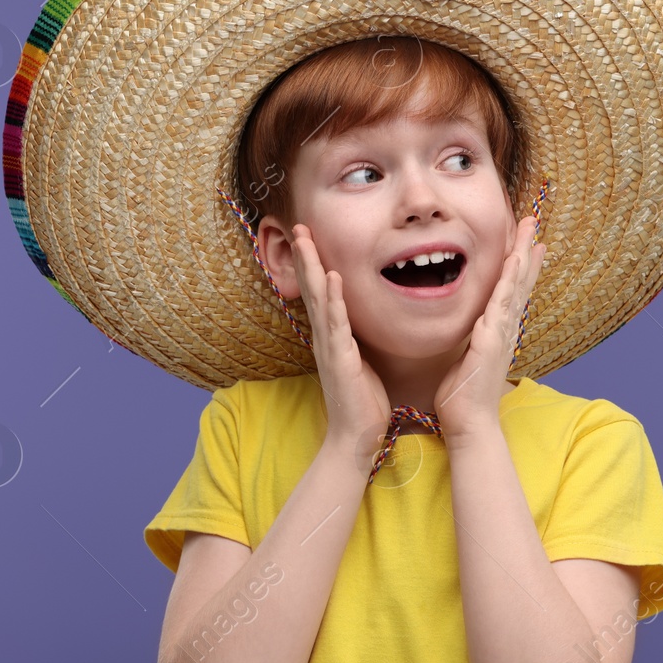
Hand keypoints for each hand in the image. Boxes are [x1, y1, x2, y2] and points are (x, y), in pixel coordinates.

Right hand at [291, 223, 391, 471]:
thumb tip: (364, 321)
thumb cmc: (362, 400)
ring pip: (317, 299)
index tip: (310, 236)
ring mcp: (330, 346)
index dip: (314, 264)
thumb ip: (358, 339)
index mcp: (332, 336)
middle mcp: (325, 337)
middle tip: (298, 226)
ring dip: (312, 267)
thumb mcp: (361, 360)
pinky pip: (336, 323)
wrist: (356, 437)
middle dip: (305, 256)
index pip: (320, 293)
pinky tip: (332, 277)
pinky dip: (332, 299)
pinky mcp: (340, 358)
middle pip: (310, 288)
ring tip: (306, 239)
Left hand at [433, 215, 546, 441]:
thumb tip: (470, 332)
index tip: (528, 242)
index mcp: (497, 332)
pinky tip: (512, 265)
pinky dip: (508, 284)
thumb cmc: (462, 396)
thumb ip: (470, 342)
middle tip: (532, 223)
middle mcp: (503, 330)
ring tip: (530, 234)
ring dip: (521, 260)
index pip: (511, 291)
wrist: (468, 424)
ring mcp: (500, 335)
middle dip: (525, 252)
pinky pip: (500, 306)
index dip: (520, 266)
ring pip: (514, 289)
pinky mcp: (490, 342)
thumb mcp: (465, 359)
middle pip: (519, 283)